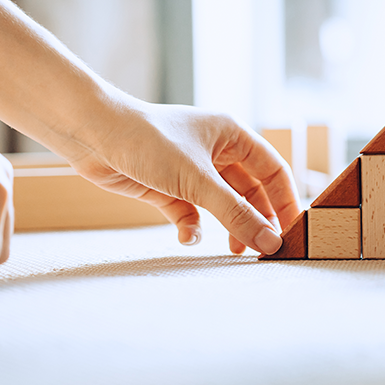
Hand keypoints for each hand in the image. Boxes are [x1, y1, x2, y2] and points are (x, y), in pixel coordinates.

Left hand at [68, 101, 300, 255]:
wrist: (91, 134)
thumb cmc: (148, 140)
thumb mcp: (198, 180)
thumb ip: (236, 214)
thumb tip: (270, 242)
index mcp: (232, 135)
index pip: (273, 170)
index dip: (285, 200)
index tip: (293, 231)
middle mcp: (215, 150)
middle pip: (249, 191)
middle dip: (255, 219)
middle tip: (263, 249)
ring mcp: (191, 169)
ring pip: (221, 204)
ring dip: (227, 226)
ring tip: (232, 250)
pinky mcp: (167, 187)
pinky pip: (190, 212)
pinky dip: (192, 226)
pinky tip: (187, 236)